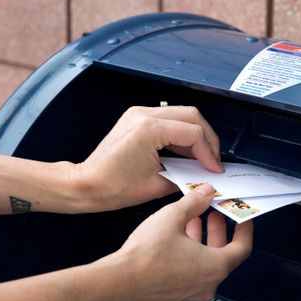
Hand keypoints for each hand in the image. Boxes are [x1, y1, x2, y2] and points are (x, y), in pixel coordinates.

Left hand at [72, 105, 222, 211]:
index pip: (193, 133)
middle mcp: (144, 115)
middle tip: (213, 160)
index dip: (209, 153)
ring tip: (201, 158)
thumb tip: (203, 176)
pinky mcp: (136, 119)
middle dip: (207, 139)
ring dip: (195, 135)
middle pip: (192, 116)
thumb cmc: (111, 187)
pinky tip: (185, 152)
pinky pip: (168, 119)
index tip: (214, 168)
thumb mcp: (156, 186)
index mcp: (149, 129)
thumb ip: (185, 177)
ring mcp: (139, 113)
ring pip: (181, 114)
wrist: (86, 184)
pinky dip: (180, 133)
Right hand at [99, 184, 252, 300]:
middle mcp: (207, 285)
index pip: (242, 247)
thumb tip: (206, 193)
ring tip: (189, 224)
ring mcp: (191, 296)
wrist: (118, 283)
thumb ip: (194, 203)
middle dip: (218, 233)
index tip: (242, 219)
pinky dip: (189, 260)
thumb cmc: (145, 256)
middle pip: (223, 257)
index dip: (244, 229)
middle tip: (212, 216)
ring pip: (205, 267)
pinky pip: (190, 278)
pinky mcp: (175, 300)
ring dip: (201, 245)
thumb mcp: (172, 217)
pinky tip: (174, 245)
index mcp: (215, 266)